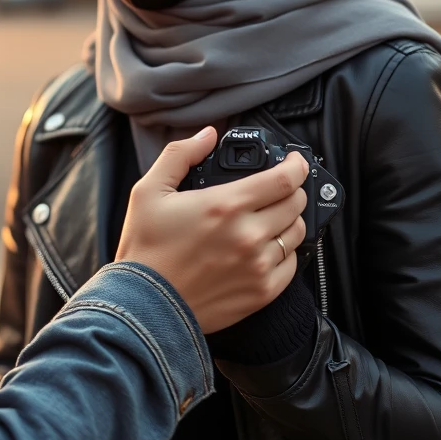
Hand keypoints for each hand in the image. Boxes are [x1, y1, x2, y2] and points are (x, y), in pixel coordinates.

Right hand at [116, 127, 308, 333]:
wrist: (143, 304)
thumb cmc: (144, 248)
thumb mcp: (148, 191)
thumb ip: (180, 154)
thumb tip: (207, 135)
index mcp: (225, 205)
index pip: (284, 178)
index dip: (296, 165)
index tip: (295, 161)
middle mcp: (249, 234)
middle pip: (296, 203)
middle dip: (291, 190)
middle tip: (277, 189)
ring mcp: (259, 265)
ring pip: (297, 233)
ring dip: (289, 220)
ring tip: (270, 218)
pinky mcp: (261, 291)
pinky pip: (292, 264)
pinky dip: (285, 251)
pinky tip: (265, 247)